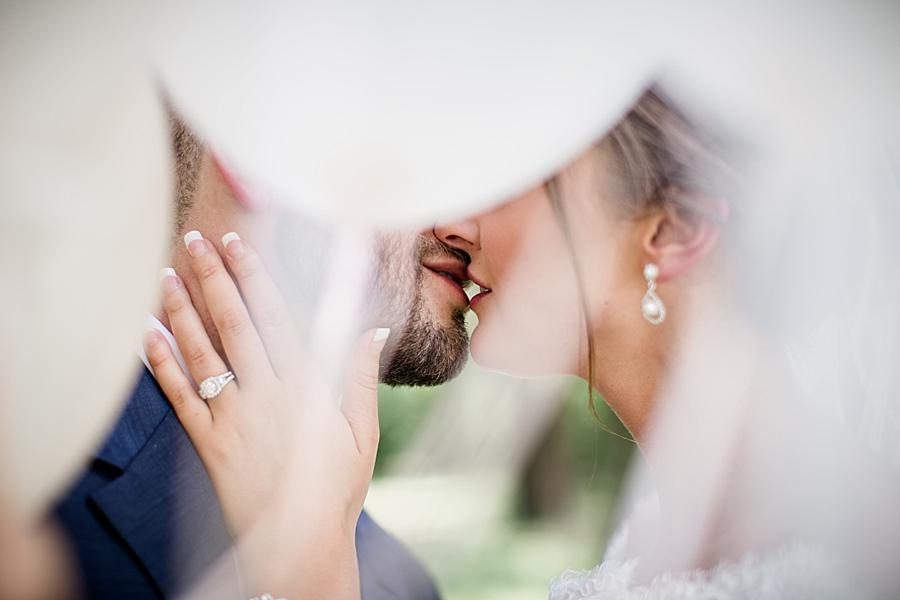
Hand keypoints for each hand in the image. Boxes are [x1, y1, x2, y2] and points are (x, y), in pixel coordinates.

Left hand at [143, 231, 387, 596]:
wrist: (301, 548)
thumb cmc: (337, 490)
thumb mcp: (364, 434)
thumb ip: (362, 378)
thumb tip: (372, 328)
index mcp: (307, 388)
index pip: (276, 318)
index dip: (254, 277)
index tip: (239, 243)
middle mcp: (266, 395)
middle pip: (234, 324)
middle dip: (213, 278)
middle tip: (195, 240)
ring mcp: (233, 419)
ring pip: (202, 354)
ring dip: (182, 311)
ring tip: (165, 275)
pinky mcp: (208, 445)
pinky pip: (179, 398)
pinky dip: (161, 365)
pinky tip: (147, 334)